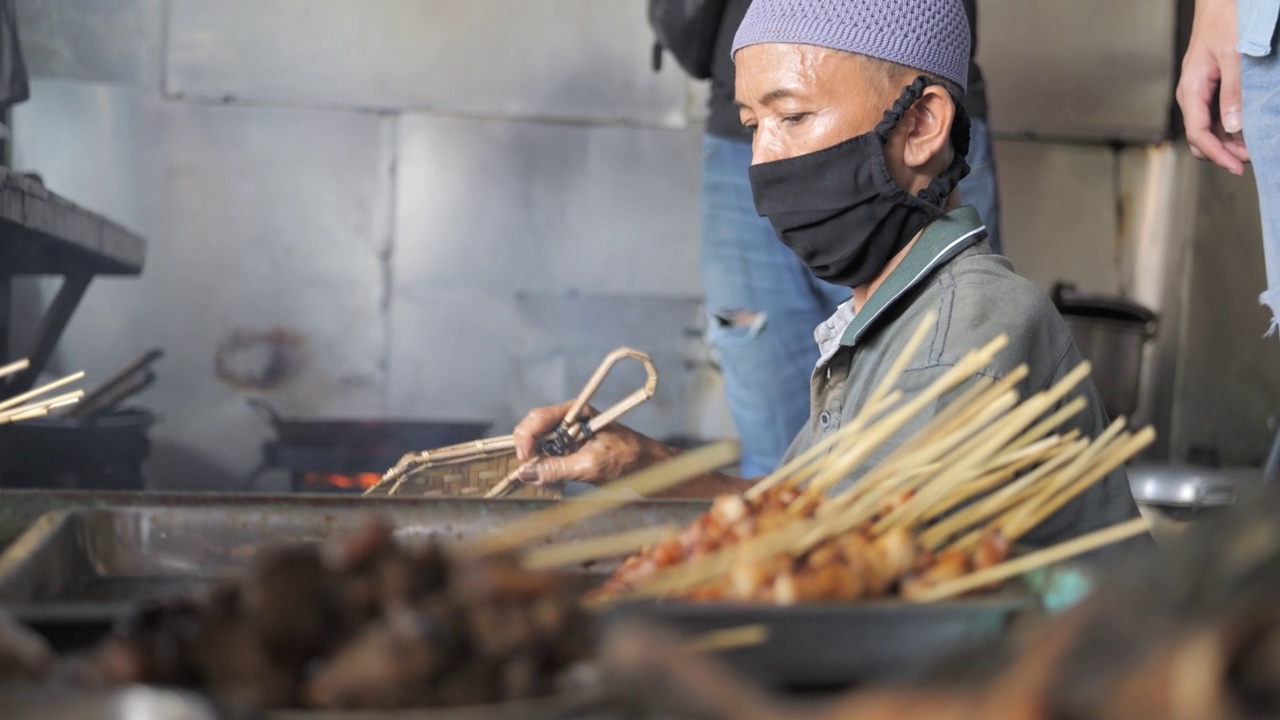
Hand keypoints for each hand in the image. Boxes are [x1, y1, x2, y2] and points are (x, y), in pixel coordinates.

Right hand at [511, 401, 664, 486]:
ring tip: (537, 477)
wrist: (651, 468)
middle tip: (526, 471)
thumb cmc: (628, 459)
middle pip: (534, 429)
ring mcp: (569, 436)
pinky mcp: (571, 452)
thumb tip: (526, 473)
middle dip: (527, 449)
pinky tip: (546, 479)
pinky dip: (543, 468)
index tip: (524, 458)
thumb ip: (558, 468)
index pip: (540, 417)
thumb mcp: (591, 465)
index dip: (526, 436)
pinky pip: (547, 457)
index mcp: (576, 412)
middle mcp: (569, 421)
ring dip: (533, 461)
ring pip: (538, 445)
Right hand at [1177, 0, 1249, 173]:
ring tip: (1251, 146)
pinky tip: (1246, 129)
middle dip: (1222, 152)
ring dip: (1228, 142)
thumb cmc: (1224, 20)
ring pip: (1208, 129)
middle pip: (1200, 137)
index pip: (1198, 133)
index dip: (1217, 154)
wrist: (1220, 1)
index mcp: (1191, 89)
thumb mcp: (1234, 56)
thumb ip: (1233, 92)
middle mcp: (1192, 95)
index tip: (1237, 166)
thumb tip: (1232, 127)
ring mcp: (1200, 92)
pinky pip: (1215, 116)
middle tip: (1249, 158)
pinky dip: (1230, 128)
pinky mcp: (1210, 88)